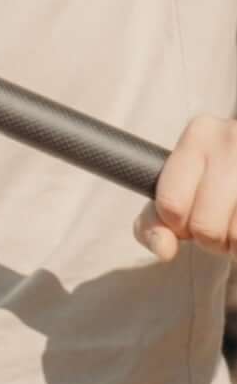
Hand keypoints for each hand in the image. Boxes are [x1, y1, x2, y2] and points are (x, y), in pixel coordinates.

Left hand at [139, 115, 236, 259]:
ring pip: (236, 234)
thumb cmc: (214, 180)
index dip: (176, 224)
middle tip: (219, 224)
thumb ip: (155, 223)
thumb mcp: (177, 191)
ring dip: (234, 243)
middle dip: (209, 238)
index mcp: (200, 134)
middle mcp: (235, 139)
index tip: (186, 217)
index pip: (171, 204)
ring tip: (235, 223)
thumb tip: (165, 249)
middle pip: (205, 225)